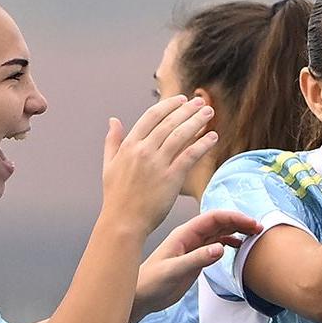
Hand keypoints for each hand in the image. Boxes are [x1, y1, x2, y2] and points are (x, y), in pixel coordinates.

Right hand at [98, 95, 218, 236]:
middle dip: (187, 109)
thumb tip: (113, 120)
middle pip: (169, 122)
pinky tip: (212, 137)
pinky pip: (190, 155)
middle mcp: (144, 150)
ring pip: (181, 134)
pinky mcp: (171, 178)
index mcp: (129, 145)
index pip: (152, 116)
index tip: (181, 100)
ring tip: (209, 112)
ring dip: (197, 120)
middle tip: (201, 102)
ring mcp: (158, 163)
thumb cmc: (116, 197)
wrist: (123, 222)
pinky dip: (202, 143)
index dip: (169, 105)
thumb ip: (112, 141)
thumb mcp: (108, 165)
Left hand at [133, 206, 261, 318]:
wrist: (141, 296)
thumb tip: (221, 248)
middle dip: (239, 222)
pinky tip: (239, 246)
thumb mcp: (174, 271)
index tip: (251, 223)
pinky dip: (229, 242)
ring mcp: (194, 247)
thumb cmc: (151, 282)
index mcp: (185, 234)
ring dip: (236, 231)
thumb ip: (197, 259)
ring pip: (219, 233)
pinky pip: (215, 245)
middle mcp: (191, 237)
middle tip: (259, 229)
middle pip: (220, 223)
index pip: (214, 218)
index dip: (234, 217)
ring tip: (254, 236)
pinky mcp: (195, 259)